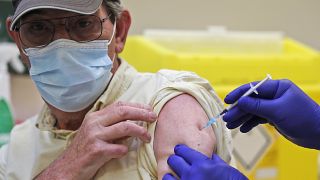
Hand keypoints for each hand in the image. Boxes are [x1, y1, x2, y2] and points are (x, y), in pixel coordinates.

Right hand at [36, 102, 156, 179]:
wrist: (67, 167)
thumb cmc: (85, 149)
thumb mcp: (96, 132)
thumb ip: (112, 125)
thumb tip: (135, 121)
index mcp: (95, 117)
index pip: (119, 105)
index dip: (137, 106)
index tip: (149, 109)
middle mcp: (94, 123)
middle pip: (123, 112)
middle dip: (142, 113)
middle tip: (154, 117)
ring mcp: (94, 136)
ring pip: (124, 127)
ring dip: (140, 132)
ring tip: (147, 138)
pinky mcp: (95, 151)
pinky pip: (118, 148)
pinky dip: (125, 149)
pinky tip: (125, 151)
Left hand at [163, 144, 246, 179]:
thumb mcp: (226, 168)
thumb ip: (214, 161)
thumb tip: (210, 155)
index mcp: (202, 164)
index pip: (183, 151)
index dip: (181, 150)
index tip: (179, 150)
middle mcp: (192, 174)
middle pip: (173, 161)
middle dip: (175, 160)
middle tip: (176, 161)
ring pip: (167, 177)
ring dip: (170, 175)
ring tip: (172, 176)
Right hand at [223, 79, 319, 148]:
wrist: (319, 134)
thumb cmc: (302, 118)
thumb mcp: (278, 110)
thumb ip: (257, 106)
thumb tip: (239, 101)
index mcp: (277, 87)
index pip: (253, 88)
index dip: (239, 94)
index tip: (227, 101)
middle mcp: (274, 95)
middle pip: (251, 101)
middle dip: (238, 110)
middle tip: (226, 118)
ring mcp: (274, 107)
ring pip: (253, 111)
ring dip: (242, 118)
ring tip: (231, 126)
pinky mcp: (274, 117)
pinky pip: (258, 118)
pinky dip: (250, 123)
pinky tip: (244, 129)